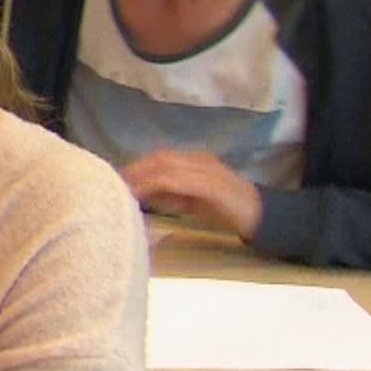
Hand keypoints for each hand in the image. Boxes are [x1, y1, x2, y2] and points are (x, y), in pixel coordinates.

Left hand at [121, 149, 263, 239]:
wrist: (258, 212)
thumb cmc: (223, 207)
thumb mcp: (190, 199)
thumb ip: (168, 194)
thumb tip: (141, 195)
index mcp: (195, 160)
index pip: (160, 157)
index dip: (137, 165)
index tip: (117, 177)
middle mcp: (199, 160)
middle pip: (159, 158)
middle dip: (135, 169)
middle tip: (112, 182)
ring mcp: (205, 169)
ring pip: (165, 166)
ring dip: (141, 176)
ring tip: (121, 188)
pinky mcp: (209, 183)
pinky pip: (176, 181)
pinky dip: (154, 185)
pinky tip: (140, 194)